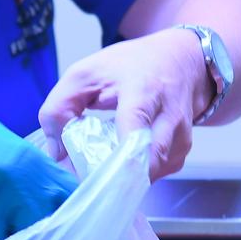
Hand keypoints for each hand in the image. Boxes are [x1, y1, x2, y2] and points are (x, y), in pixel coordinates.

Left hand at [39, 28, 212, 179]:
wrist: (178, 59)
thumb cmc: (127, 66)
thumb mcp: (83, 75)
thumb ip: (60, 109)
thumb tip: (57, 154)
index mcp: (143, 92)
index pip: (135, 130)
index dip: (114, 160)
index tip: (89, 177)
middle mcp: (170, 116)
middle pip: (146, 163)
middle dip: (113, 178)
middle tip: (86, 180)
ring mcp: (181, 136)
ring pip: (150, 174)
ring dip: (124, 177)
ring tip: (103, 164)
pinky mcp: (183, 150)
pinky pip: (157, 173)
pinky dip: (136, 173)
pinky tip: (122, 159)